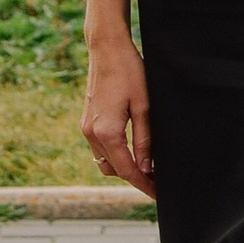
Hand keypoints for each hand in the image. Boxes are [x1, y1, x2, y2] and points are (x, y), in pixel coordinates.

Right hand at [82, 36, 154, 194]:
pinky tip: (130, 150)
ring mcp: (86, 127)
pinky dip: (114, 155)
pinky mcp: (86, 121)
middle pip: (114, 170)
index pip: (127, 170)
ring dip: (122, 167)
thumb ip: (144, 140)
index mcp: (106, 132)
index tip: (158, 193)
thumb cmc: (129, 72)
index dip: (144, 184)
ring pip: (104, 161)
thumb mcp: (144, 107)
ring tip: (145, 167)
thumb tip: (146, 168)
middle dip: (135, 178)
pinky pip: (99, 148)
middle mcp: (92, 133)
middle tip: (156, 181)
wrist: (107, 49)